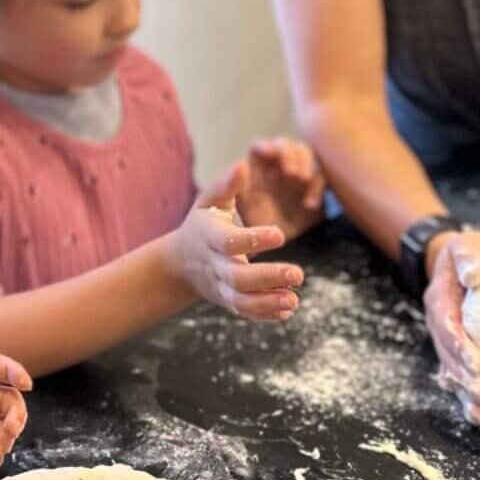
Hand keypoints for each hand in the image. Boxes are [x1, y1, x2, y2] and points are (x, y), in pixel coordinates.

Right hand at [164, 170, 303, 320]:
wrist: (180, 262)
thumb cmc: (202, 224)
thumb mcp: (208, 201)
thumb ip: (227, 185)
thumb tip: (244, 164)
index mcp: (209, 237)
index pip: (229, 241)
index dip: (254, 239)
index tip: (281, 234)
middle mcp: (214, 265)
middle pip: (238, 277)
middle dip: (268, 277)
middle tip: (299, 273)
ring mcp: (220, 287)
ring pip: (241, 300)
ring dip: (268, 302)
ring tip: (294, 300)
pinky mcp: (227, 301)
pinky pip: (245, 312)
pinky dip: (265, 314)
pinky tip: (287, 310)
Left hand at [241, 137, 325, 238]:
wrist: (267, 254)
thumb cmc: (246, 228)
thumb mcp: (237, 208)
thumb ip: (231, 188)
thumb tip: (240, 164)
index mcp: (253, 171)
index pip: (259, 148)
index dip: (266, 147)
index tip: (271, 154)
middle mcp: (274, 169)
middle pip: (284, 146)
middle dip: (289, 154)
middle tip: (292, 174)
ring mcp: (295, 176)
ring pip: (304, 153)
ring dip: (305, 163)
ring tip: (302, 181)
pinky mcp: (312, 188)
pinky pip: (320, 176)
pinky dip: (317, 187)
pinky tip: (310, 205)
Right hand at [421, 230, 479, 422]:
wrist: (459, 262)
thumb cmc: (470, 253)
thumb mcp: (467, 244)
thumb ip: (467, 255)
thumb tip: (473, 275)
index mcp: (440, 297)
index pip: (447, 324)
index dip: (459, 345)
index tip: (477, 363)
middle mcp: (438, 321)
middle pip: (447, 353)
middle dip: (464, 376)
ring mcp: (444, 337)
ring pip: (450, 366)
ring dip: (465, 388)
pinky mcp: (454, 347)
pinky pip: (456, 371)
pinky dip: (465, 392)